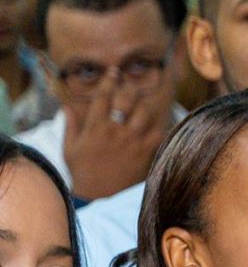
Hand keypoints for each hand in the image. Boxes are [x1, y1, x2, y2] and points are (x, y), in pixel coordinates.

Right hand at [59, 70, 165, 199]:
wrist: (98, 195)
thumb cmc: (82, 170)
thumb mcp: (71, 147)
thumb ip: (71, 125)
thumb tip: (67, 106)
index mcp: (95, 127)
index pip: (103, 96)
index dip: (109, 80)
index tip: (114, 71)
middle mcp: (115, 131)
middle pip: (127, 100)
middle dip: (130, 90)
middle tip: (132, 87)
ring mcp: (132, 142)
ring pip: (145, 113)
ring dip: (145, 106)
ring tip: (145, 103)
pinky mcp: (145, 153)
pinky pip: (158, 133)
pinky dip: (160, 125)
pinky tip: (160, 121)